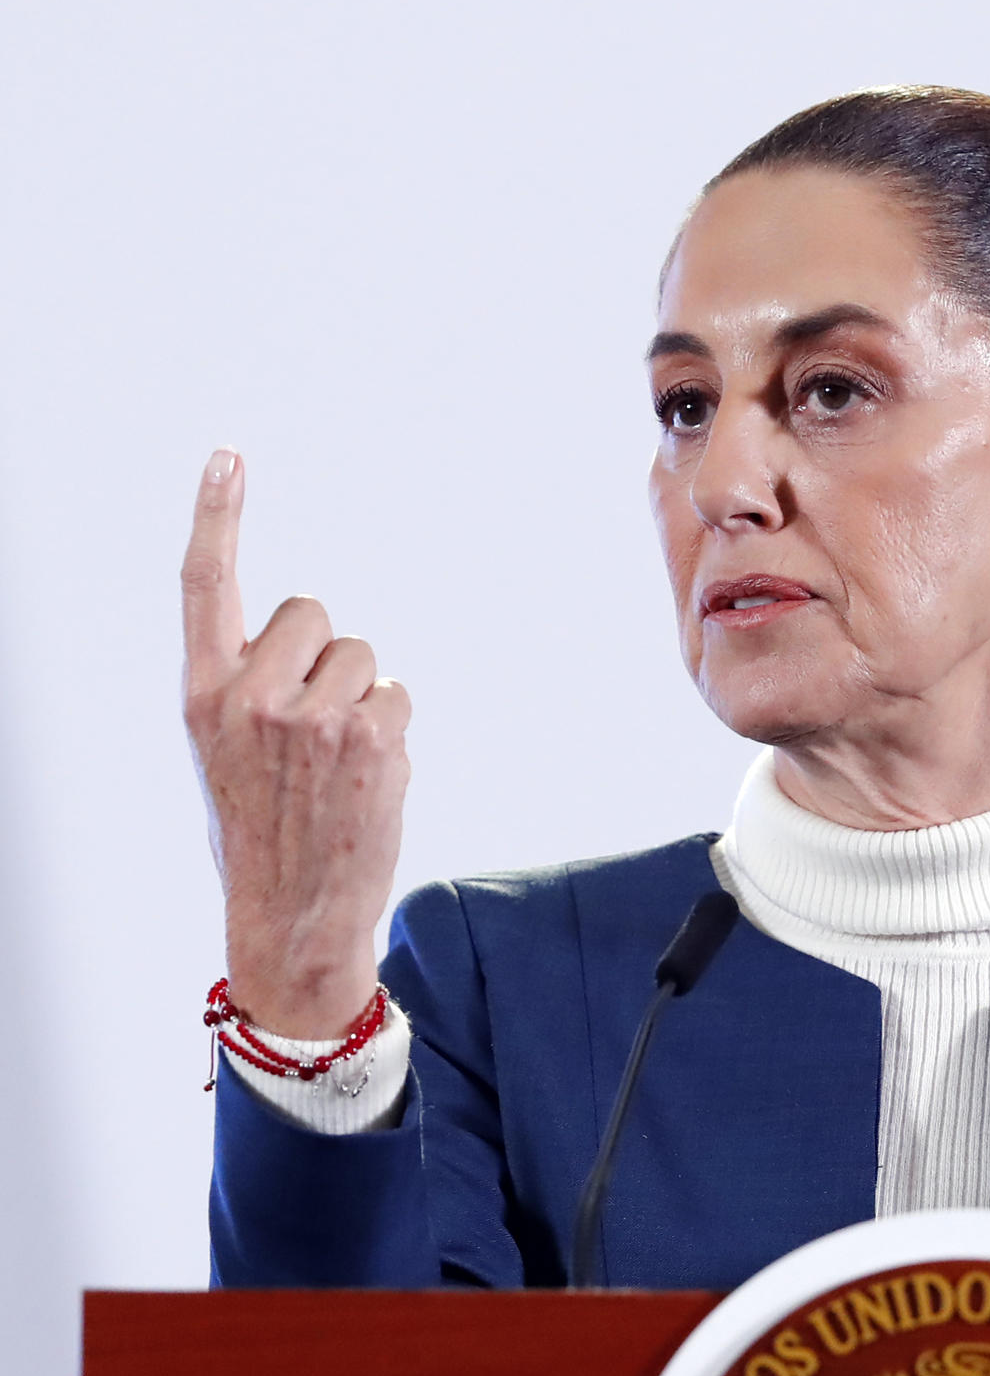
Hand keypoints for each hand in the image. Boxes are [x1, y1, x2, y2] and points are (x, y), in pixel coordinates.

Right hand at [181, 448, 410, 1037]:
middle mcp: (251, 696)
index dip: (217, 516)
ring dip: (363, 698)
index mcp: (204, 695)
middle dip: (325, 655)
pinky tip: (367, 780)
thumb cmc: (264, 832)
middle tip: (312, 731)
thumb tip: (308, 640)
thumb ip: (251, 688)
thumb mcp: (226, 753)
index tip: (228, 458)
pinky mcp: (368, 736)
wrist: (293, 917)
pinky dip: (392, 732)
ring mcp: (312, 715)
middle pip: (315, 612)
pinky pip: (399, 697)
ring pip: (365, 656)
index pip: (204, 587)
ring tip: (338, 765)